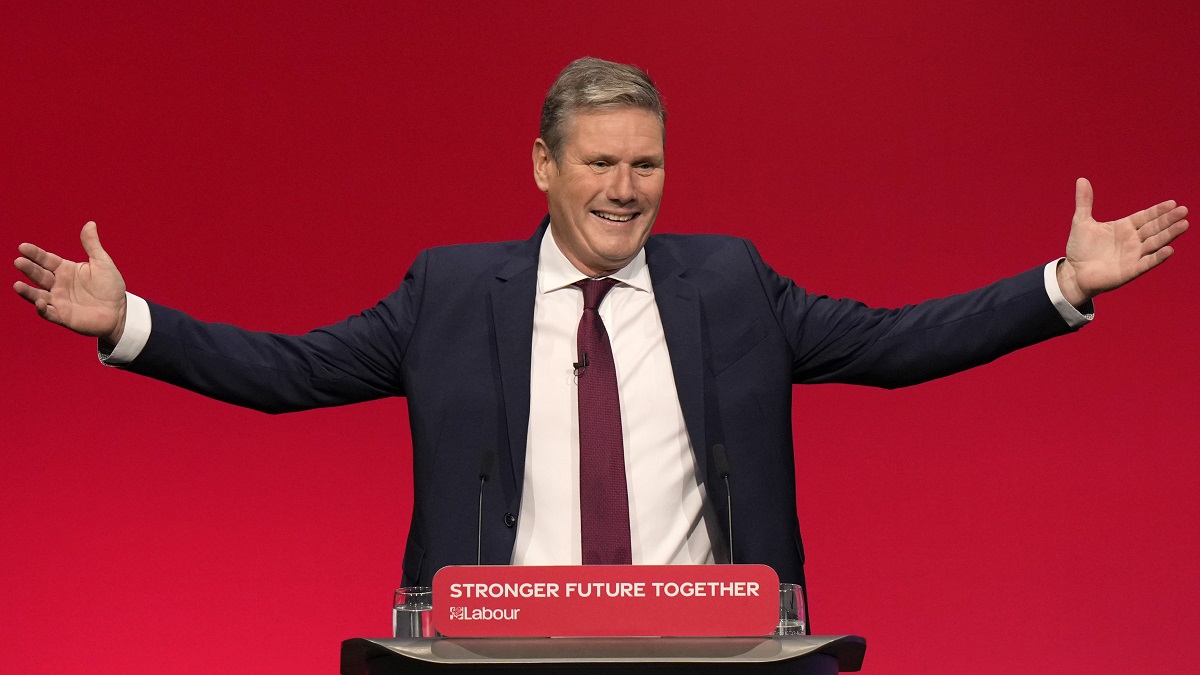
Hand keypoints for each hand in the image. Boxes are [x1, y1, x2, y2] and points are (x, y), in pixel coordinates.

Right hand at [13, 221, 127, 342]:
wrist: (120, 311)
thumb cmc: (110, 286)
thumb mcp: (102, 263)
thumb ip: (92, 245)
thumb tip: (90, 223)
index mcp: (65, 270)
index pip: (46, 260)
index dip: (35, 254)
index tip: (23, 247)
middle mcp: (58, 284)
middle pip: (39, 275)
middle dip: (28, 268)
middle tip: (19, 261)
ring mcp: (58, 301)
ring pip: (37, 295)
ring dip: (27, 291)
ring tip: (17, 285)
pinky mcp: (62, 316)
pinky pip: (48, 313)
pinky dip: (41, 309)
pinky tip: (39, 302)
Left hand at [1057, 178, 1188, 305]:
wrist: (1073, 272)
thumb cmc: (1080, 248)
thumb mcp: (1082, 222)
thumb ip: (1084, 202)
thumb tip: (1081, 179)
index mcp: (1124, 227)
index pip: (1146, 216)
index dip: (1158, 210)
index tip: (1172, 203)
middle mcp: (1133, 240)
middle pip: (1154, 228)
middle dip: (1169, 219)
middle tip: (1183, 211)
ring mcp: (1133, 255)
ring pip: (1155, 243)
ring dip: (1169, 234)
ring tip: (1184, 224)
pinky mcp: (1130, 270)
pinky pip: (1147, 262)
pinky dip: (1157, 257)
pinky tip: (1169, 249)